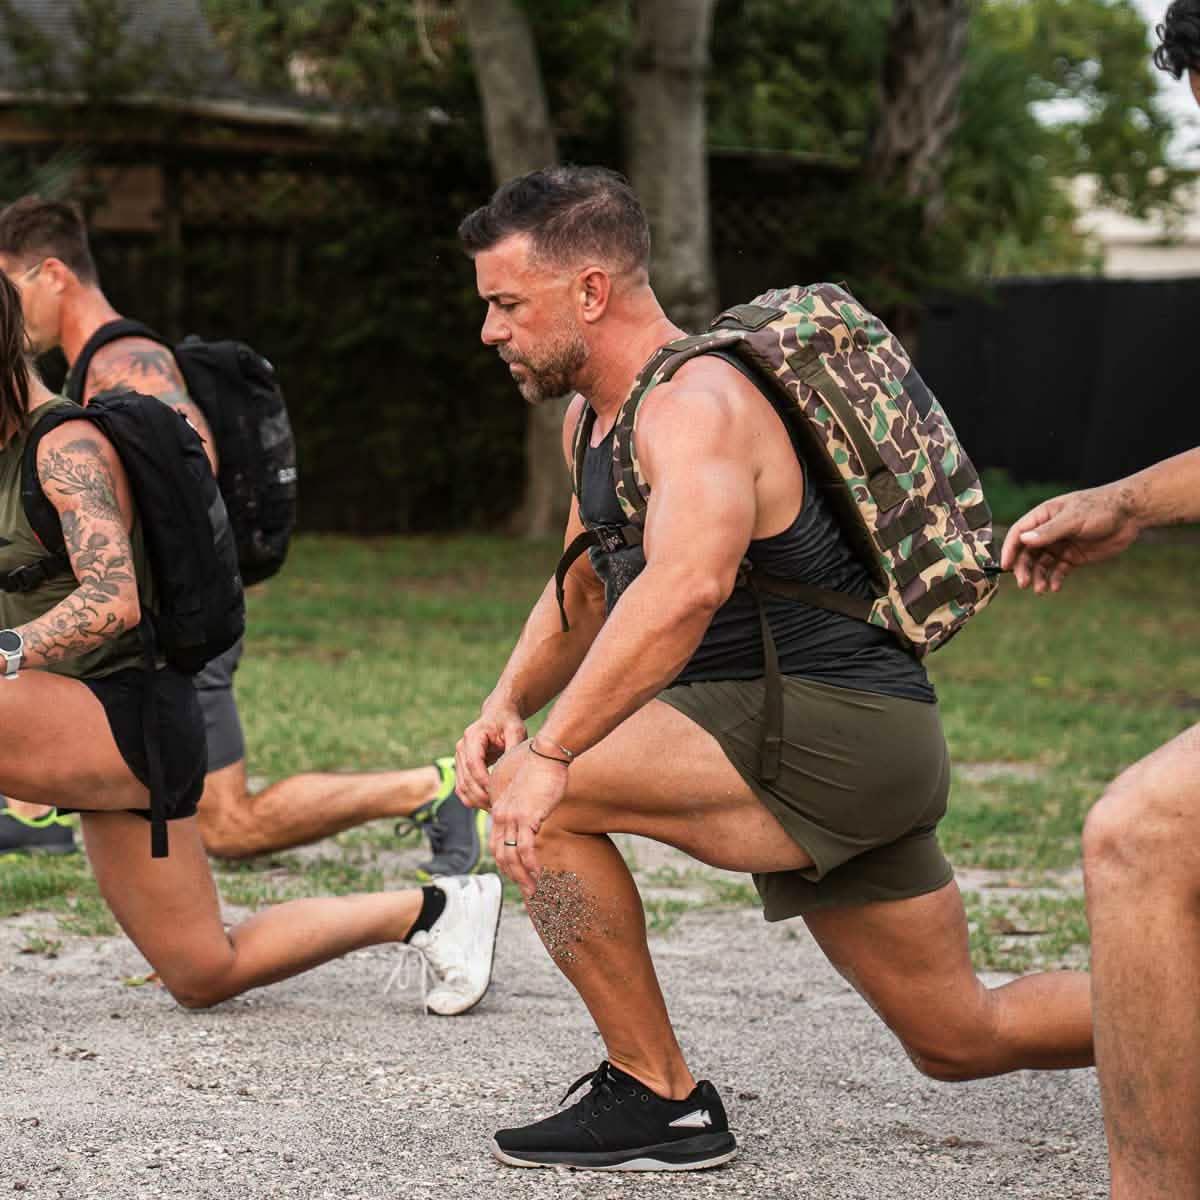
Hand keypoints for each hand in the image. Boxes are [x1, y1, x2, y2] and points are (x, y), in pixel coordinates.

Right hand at [455, 701, 526, 809]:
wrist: (498, 715)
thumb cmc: (509, 722)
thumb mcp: (516, 730)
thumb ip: (514, 746)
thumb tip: (513, 769)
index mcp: (473, 736)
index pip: (473, 764)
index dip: (484, 781)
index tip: (499, 794)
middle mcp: (461, 747)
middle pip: (466, 779)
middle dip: (482, 796)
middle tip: (499, 808)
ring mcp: (458, 758)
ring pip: (461, 787)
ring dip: (477, 801)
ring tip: (495, 810)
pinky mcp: (461, 767)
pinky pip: (462, 789)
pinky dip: (473, 800)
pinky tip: (489, 806)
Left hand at [489, 745, 568, 898]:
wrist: (546, 754)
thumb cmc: (539, 768)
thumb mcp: (525, 790)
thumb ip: (522, 805)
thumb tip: (531, 815)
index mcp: (499, 810)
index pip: (496, 845)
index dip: (505, 864)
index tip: (516, 876)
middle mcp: (501, 816)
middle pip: (501, 855)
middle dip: (513, 877)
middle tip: (526, 891)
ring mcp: (512, 817)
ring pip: (512, 856)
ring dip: (522, 877)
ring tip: (533, 890)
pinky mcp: (527, 817)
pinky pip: (526, 848)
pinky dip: (530, 864)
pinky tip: (538, 874)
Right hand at [1000, 484, 1140, 593]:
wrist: (1130, 514)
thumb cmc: (1101, 508)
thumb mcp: (1073, 519)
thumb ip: (1049, 531)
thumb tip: (1024, 540)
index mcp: (1044, 517)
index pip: (1019, 533)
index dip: (1010, 549)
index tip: (1005, 566)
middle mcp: (1048, 532)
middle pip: (1028, 553)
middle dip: (1024, 569)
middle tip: (1024, 584)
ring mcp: (1061, 545)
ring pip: (1042, 564)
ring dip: (1039, 577)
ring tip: (1041, 589)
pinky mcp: (1074, 556)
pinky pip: (1059, 570)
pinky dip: (1055, 579)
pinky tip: (1055, 587)